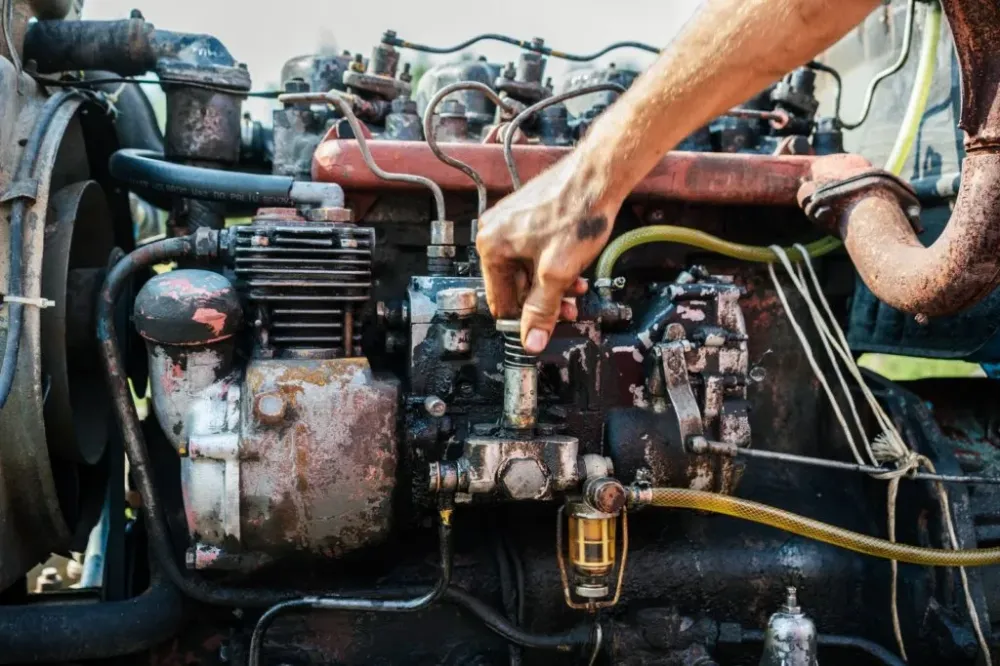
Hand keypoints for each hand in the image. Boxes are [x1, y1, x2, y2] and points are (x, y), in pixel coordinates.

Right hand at [476, 151, 621, 353]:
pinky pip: (537, 252)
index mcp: (491, 245)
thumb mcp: (557, 273)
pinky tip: (576, 270)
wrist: (598, 175)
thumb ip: (542, 310)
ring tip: (577, 290)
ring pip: (530, 270)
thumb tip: (531, 340)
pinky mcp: (530, 216)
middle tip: (568, 311)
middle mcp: (495, 232)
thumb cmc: (576, 212)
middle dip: (544, 300)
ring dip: (553, 285)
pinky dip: (555, 265)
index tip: (543, 330)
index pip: (500, 300)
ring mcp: (512, 222)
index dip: (524, 319)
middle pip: (516, 285)